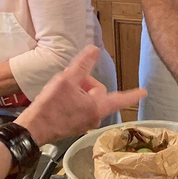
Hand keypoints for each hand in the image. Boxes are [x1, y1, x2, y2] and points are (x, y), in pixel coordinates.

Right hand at [16, 46, 146, 145]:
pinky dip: (73, 100)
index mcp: (97, 107)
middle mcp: (94, 117)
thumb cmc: (51, 105)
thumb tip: (95, 49)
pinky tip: (59, 100)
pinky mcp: (74, 126)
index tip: (144, 92)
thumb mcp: (67, 80)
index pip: (120, 98)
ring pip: (88, 100)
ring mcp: (84, 123)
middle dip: (86, 84)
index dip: (132, 94)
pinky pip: (80, 108)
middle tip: (69, 82)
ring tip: (62, 92)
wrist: (33, 129)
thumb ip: (83, 64)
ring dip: (79, 92)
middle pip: (98, 93)